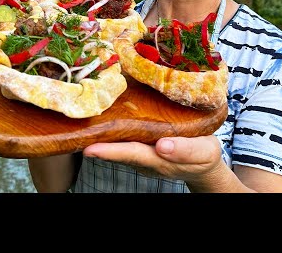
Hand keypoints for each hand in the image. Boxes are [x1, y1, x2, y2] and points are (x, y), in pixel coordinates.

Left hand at [82, 134, 225, 187]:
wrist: (204, 163)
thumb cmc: (204, 156)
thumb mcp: (204, 152)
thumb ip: (185, 150)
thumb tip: (162, 145)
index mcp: (160, 160)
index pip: (132, 154)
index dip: (111, 152)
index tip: (91, 149)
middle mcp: (145, 158)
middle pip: (118, 150)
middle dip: (98, 143)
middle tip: (76, 135)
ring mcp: (142, 152)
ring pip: (119, 143)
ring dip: (101, 136)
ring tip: (81, 122)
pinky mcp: (142, 143)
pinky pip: (124, 137)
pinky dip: (111, 129)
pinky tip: (101, 117)